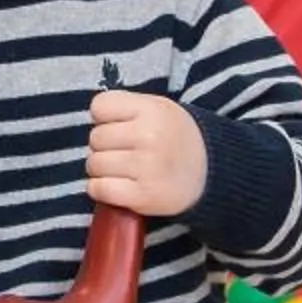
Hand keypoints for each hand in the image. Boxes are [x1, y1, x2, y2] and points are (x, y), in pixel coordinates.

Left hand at [85, 91, 205, 216]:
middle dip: (104, 146)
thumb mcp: (159, 109)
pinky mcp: (143, 196)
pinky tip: (116, 186)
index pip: (100, 106)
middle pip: (95, 138)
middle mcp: (149, 136)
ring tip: (123, 170)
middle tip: (124, 152)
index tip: (119, 127)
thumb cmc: (175, 139)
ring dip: (102, 170)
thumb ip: (126, 107)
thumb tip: (93, 120)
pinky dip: (101, 190)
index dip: (104, 118)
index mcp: (152, 110)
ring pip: (94, 164)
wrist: (209, 175)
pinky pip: (99, 189)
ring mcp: (146, 167)